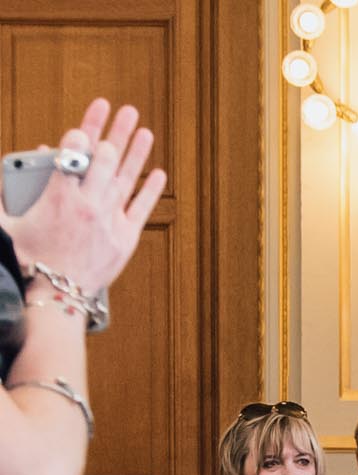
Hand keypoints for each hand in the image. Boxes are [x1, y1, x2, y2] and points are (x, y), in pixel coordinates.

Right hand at [5, 100, 167, 292]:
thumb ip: (1, 195)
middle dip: (114, 131)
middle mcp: (87, 204)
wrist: (55, 296)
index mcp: (58, 197)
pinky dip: (150, 189)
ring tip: (144, 129)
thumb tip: (2, 175)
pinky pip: (141, 208)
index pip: (73, 152)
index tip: (93, 114)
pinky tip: (157, 172)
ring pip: (126, 178)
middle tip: (125, 110)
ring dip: (136, 152)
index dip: (84, 130)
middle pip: (104, 159)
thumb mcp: (5, 224)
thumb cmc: (28, 259)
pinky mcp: (125, 238)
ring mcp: (109, 221)